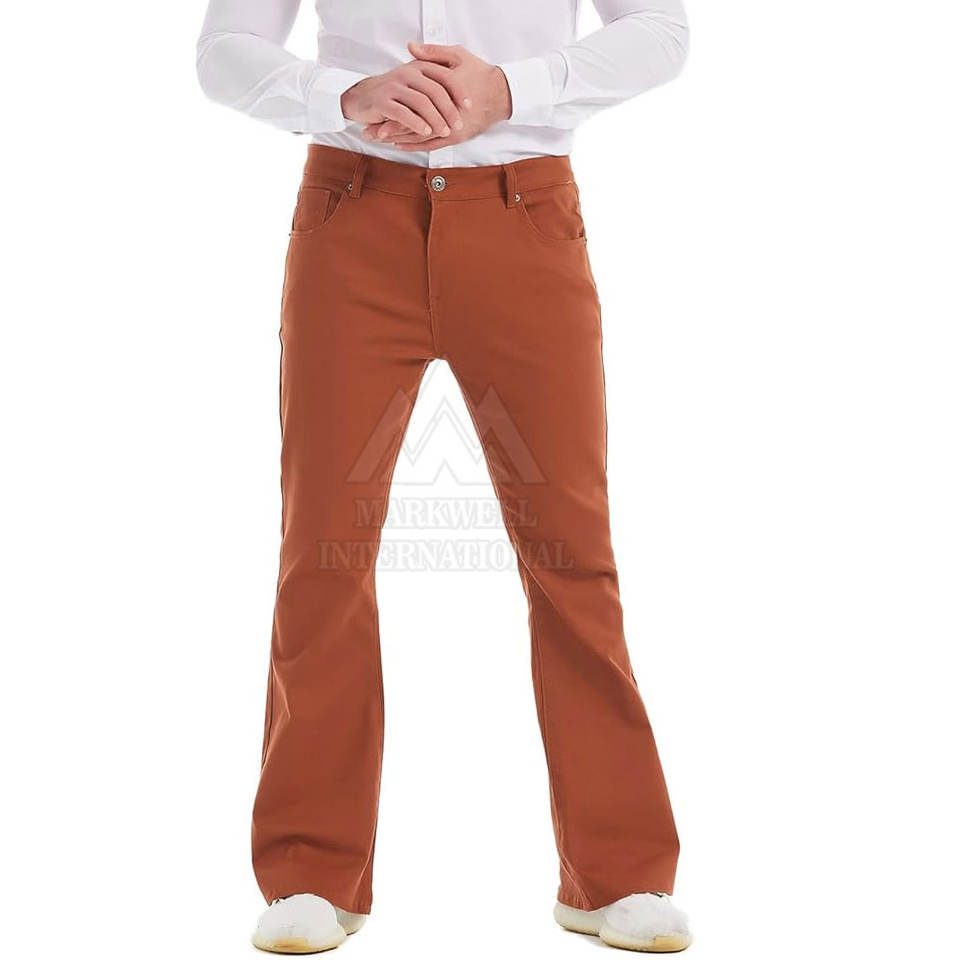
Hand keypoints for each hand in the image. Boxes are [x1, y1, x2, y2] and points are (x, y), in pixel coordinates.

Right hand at [341, 60, 467, 137]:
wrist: (361, 97)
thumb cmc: (394, 92)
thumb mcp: (415, 81)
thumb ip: (435, 81)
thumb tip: (462, 85)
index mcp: (419, 67)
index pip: (444, 76)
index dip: (459, 91)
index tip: (469, 106)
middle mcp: (407, 73)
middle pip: (435, 91)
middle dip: (449, 110)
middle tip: (458, 125)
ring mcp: (394, 87)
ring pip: (421, 103)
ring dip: (435, 119)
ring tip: (445, 132)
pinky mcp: (382, 102)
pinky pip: (403, 113)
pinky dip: (416, 123)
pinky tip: (426, 132)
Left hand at [361, 42, 511, 150]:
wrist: (502, 94)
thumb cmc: (480, 73)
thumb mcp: (457, 56)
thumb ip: (432, 54)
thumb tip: (410, 49)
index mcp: (441, 95)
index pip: (410, 105)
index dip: (390, 110)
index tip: (374, 111)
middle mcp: (443, 115)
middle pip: (409, 124)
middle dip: (387, 129)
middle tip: (369, 133)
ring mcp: (449, 129)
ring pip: (418, 137)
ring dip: (397, 139)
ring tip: (379, 140)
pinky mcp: (455, 137)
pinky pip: (430, 145)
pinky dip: (414, 146)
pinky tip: (400, 145)